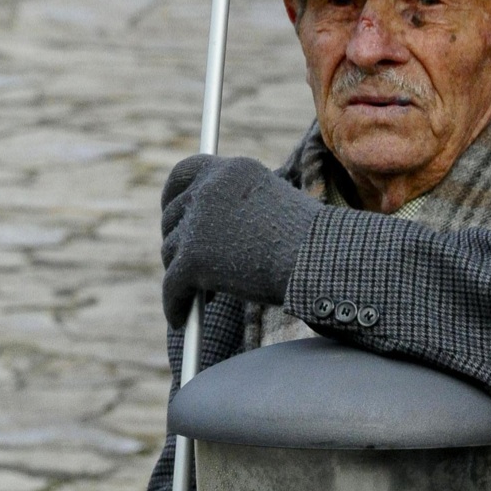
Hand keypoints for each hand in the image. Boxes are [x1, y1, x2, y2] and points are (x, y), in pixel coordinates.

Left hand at [161, 153, 322, 327]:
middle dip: (179, 241)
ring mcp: (199, 222)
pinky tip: (182, 320)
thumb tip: (202, 235)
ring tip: (202, 293)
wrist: (319, 262)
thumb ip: (237, 208)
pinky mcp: (192, 258)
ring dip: (180, 272)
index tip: (171, 212)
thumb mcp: (271, 206)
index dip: (172, 195)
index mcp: (231, 170)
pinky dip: (175, 305)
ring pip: (170, 251)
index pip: (184, 172)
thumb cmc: (309, 242)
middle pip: (173, 215)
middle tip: (190, 264)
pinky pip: (172, 287)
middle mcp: (210, 188)